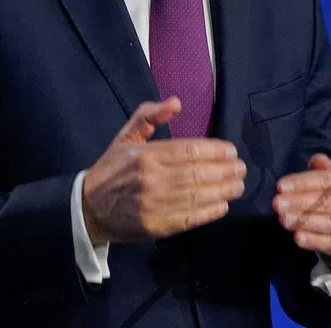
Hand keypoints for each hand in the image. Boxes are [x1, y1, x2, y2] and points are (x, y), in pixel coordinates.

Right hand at [81, 97, 246, 245]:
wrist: (89, 208)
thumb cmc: (111, 169)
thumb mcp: (126, 136)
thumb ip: (149, 115)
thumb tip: (176, 102)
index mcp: (148, 155)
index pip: (190, 150)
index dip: (215, 150)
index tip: (231, 151)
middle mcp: (153, 180)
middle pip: (199, 173)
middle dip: (226, 170)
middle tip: (241, 168)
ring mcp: (156, 205)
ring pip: (199, 195)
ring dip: (224, 190)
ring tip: (238, 185)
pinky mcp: (157, 226)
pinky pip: (190, 218)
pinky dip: (210, 212)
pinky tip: (223, 205)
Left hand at [273, 153, 330, 268]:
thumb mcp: (330, 184)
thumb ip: (320, 171)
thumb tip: (316, 158)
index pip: (323, 179)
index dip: (301, 183)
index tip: (280, 186)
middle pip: (324, 201)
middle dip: (298, 202)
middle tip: (277, 204)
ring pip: (328, 222)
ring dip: (304, 221)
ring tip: (284, 220)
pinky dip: (314, 240)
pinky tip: (298, 238)